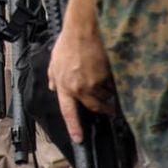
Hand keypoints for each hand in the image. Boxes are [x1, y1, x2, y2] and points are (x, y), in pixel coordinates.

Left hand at [48, 8, 117, 143]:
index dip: (74, 126)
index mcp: (63, 85)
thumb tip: (52, 87)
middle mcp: (77, 87)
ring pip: (105, 97)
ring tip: (110, 83)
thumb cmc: (70, 40)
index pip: (68, 111)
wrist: (83, 28)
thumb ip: (54, 76)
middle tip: (110, 111)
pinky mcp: (105, 77)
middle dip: (103, 110)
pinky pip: (113, 86)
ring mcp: (92, 83)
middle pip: (93, 107)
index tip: (79, 138)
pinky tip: (113, 73)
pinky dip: (115, 83)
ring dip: (109, 93)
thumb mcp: (55, 59)